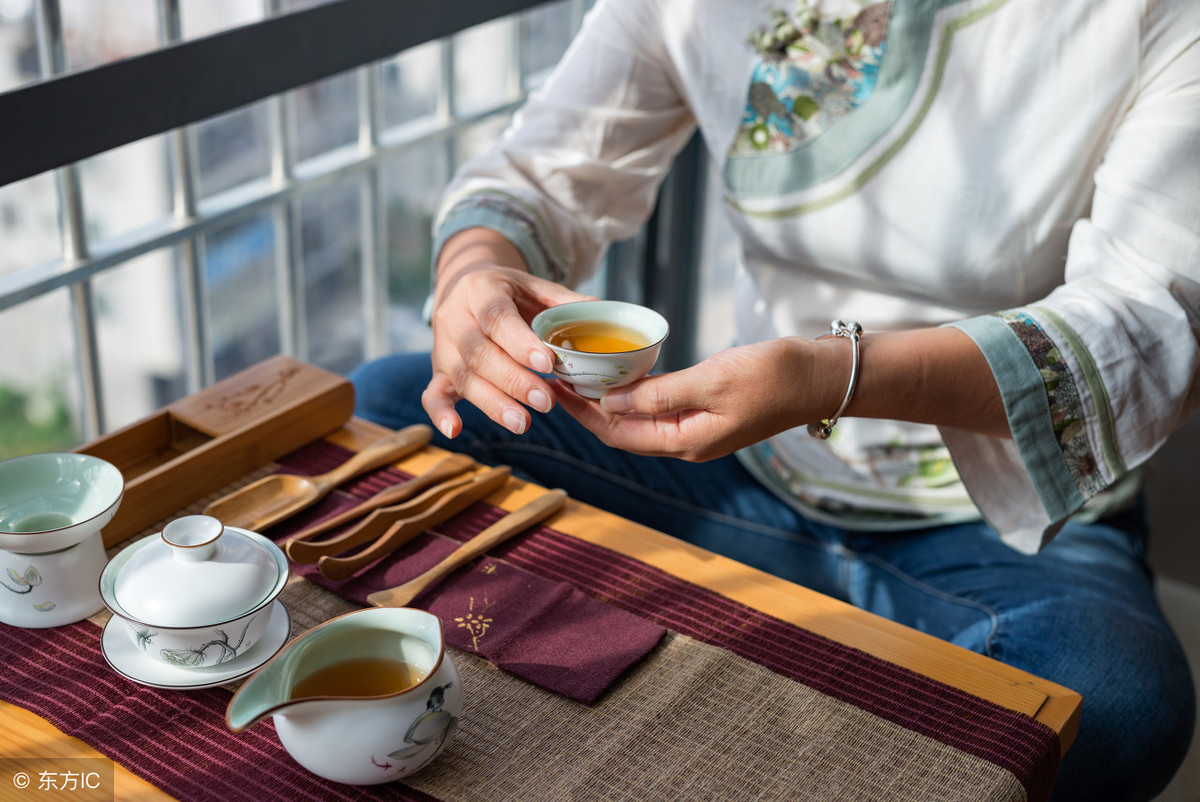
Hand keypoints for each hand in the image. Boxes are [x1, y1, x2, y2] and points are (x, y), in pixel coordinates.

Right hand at [423, 229, 589, 437]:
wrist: (464, 287)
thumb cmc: (508, 292)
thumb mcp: (534, 286)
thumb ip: (564, 301)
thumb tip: (602, 310)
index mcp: (480, 289)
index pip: (496, 317)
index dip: (520, 342)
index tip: (548, 363)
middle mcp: (454, 317)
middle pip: (478, 353)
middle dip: (514, 380)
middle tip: (547, 402)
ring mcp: (442, 346)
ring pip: (461, 377)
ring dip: (492, 403)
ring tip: (523, 422)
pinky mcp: (438, 371)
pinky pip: (432, 394)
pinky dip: (441, 414)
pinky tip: (455, 431)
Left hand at [553, 339, 832, 460]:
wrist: (817, 378)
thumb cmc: (771, 377)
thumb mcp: (711, 381)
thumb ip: (659, 394)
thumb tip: (610, 400)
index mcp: (685, 442)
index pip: (617, 433)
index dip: (584, 413)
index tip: (557, 387)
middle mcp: (687, 443)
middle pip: (623, 430)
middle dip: (589, 408)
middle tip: (561, 377)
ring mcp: (698, 429)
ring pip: (640, 420)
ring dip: (611, 400)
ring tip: (583, 374)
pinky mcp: (707, 412)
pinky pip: (660, 408)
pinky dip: (637, 394)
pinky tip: (623, 375)